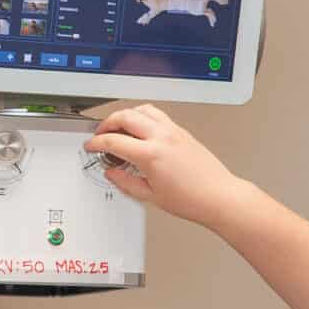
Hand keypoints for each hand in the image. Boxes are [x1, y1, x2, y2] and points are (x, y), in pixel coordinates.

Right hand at [86, 105, 249, 230]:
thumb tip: (112, 173)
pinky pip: (157, 114)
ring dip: (125, 115)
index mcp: (151, 155)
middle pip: (124, 117)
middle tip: (100, 134)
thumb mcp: (150, 196)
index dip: (96, 143)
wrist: (218, 196)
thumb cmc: (192, 199)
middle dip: (107, 123)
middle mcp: (162, 137)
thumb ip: (126, 182)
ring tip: (118, 127)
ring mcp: (173, 131)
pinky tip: (139, 127)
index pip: (114, 141)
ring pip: (141, 109)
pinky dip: (142, 116)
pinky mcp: (181, 131)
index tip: (91, 146)